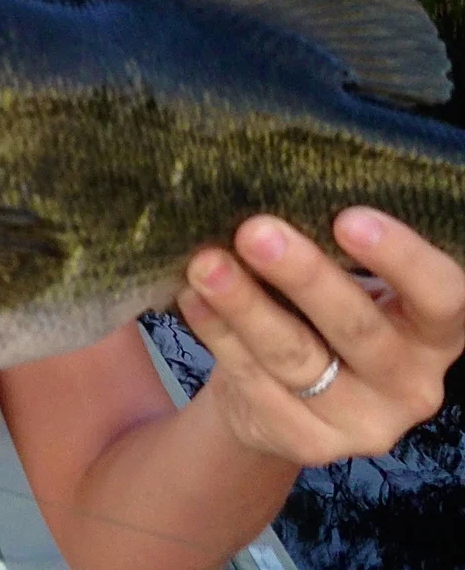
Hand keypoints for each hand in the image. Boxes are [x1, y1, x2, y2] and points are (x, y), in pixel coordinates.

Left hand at [176, 208, 464, 466]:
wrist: (285, 394)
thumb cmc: (320, 310)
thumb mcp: (344, 280)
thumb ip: (328, 249)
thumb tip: (269, 188)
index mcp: (433, 331)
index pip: (442, 297)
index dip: (402, 258)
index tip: (347, 217)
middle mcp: (412, 384)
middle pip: (358, 328)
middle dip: (303, 276)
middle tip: (255, 231)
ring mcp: (363, 423)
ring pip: (297, 358)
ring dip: (245, 306)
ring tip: (205, 263)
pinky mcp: (309, 443)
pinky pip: (256, 383)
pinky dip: (219, 335)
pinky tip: (193, 299)